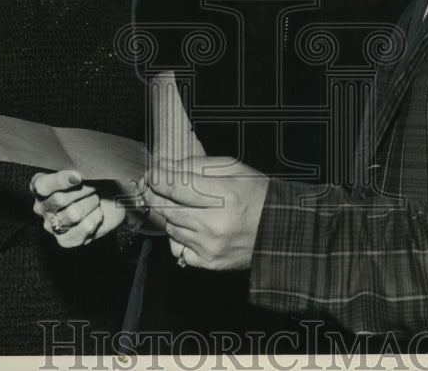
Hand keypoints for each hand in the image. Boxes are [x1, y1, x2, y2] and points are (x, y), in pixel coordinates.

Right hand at [29, 170, 124, 246]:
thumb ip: (76, 168)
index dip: (60, 181)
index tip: (79, 176)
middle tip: (95, 186)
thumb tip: (78, 174)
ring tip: (96, 199)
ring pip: (73, 214)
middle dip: (83, 190)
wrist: (110, 200)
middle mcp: (41, 207)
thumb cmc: (93, 180)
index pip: (42, 185)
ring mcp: (52, 226)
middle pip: (59, 199)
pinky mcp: (65, 241)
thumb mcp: (84, 169)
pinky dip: (96, 218)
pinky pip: (84, 229)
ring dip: (91, 204)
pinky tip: (97, 212)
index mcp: (40, 185)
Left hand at [143, 157, 268, 270]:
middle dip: (153, 194)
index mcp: (225, 195)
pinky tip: (189, 226)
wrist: (278, 231)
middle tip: (149, 186)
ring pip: (170, 227)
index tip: (152, 173)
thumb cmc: (257, 196)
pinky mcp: (208, 262)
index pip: (176, 186)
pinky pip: (177, 247)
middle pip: (167, 208)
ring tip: (178, 204)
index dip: (157, 178)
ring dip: (168, 214)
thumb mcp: (234, 169)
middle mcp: (215, 223)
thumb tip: (165, 166)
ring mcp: (210, 245)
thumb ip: (197, 165)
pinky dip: (178, 236)